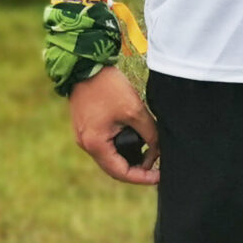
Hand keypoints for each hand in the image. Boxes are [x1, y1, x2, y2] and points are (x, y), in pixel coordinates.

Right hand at [67, 66, 157, 184]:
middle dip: (136, 169)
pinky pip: (103, 145)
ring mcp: (82, 135)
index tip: (159, 175)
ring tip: (147, 150)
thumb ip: (150, 134)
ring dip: (127, 157)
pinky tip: (132, 138)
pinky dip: (118, 146)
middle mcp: (85, 144)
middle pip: (113, 168)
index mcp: (95, 144)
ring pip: (108, 156)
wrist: (85, 65)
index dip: (142, 177)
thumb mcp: (135, 111)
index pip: (121, 173)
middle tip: (155, 164)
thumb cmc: (108, 86)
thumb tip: (159, 152)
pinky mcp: (84, 126)